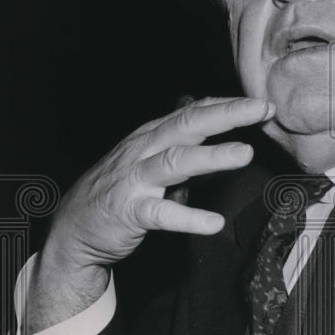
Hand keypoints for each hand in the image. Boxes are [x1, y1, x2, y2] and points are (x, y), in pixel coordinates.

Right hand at [25, 97, 274, 333]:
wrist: (74, 228)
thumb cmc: (117, 191)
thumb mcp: (148, 159)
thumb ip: (181, 145)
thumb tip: (219, 128)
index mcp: (151, 136)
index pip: (192, 112)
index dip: (226, 106)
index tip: (261, 105)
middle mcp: (144, 151)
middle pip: (187, 125)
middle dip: (226, 115)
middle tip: (260, 110)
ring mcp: (135, 180)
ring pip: (175, 161)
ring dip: (211, 156)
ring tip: (244, 154)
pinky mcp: (129, 211)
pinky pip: (161, 213)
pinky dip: (188, 217)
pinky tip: (213, 222)